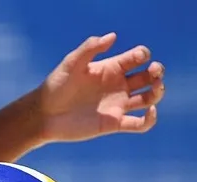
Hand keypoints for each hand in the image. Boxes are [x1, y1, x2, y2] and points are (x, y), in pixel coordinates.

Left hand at [39, 32, 164, 142]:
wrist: (44, 115)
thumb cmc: (55, 87)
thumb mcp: (71, 63)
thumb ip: (90, 48)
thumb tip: (113, 36)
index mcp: (109, 68)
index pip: (136, 58)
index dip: (143, 55)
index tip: (137, 58)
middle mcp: (116, 86)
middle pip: (147, 76)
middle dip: (157, 71)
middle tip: (153, 72)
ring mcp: (116, 105)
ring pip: (148, 98)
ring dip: (158, 92)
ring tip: (155, 89)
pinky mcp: (114, 124)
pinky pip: (139, 124)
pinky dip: (150, 120)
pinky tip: (149, 112)